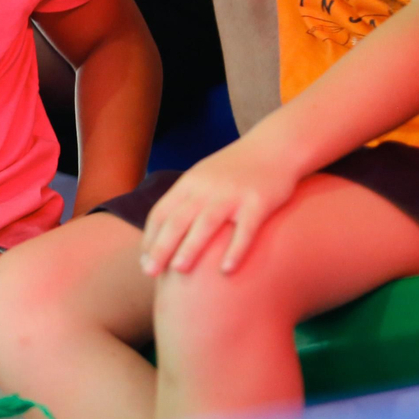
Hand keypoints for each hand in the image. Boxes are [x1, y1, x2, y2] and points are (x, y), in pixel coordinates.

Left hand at [140, 138, 298, 276]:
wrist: (274, 146)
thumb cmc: (236, 169)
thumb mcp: (204, 177)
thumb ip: (186, 200)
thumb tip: (166, 233)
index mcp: (189, 183)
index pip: (161, 213)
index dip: (150, 238)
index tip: (143, 262)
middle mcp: (206, 188)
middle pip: (178, 220)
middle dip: (161, 247)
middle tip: (150, 272)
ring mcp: (232, 194)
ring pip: (206, 223)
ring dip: (190, 247)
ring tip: (178, 270)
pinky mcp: (259, 201)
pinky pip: (245, 229)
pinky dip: (235, 249)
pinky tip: (226, 271)